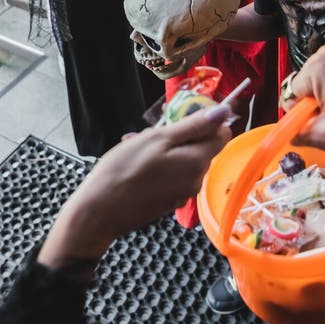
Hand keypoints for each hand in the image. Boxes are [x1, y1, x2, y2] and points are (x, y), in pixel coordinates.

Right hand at [37, 104, 231, 269]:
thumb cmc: (125, 169)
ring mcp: (182, 194)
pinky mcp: (168, 202)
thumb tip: (225, 112)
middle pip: (201, 147)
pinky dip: (159, 166)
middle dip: (180, 135)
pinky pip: (171, 175)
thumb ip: (194, 125)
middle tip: (151, 130)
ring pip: (183, 160)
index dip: (206, 120)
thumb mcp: (158, 138)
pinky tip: (136, 163)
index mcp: (197, 162)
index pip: (222, 134)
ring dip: (165, 148)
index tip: (182, 115)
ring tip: (136, 145)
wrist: (100, 211)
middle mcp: (196, 180)